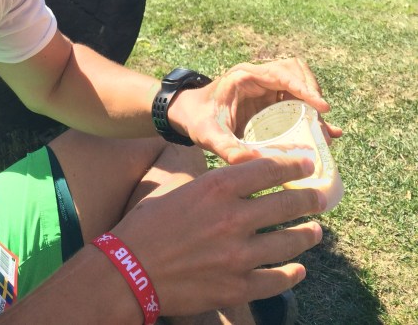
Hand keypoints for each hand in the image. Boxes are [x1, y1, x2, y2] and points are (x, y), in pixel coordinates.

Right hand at [113, 155, 324, 315]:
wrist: (129, 270)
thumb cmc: (148, 225)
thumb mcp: (180, 190)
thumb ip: (213, 187)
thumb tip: (237, 183)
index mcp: (217, 188)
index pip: (267, 169)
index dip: (293, 164)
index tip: (309, 163)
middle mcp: (233, 218)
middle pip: (286, 203)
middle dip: (309, 199)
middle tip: (321, 198)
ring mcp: (239, 256)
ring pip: (289, 242)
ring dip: (306, 236)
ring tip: (315, 232)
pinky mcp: (237, 288)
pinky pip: (276, 280)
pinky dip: (291, 274)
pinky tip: (297, 269)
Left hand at [169, 58, 341, 162]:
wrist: (188, 115)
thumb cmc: (197, 120)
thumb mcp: (208, 135)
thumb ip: (226, 148)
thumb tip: (250, 164)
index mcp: (245, 76)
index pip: (282, 73)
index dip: (304, 87)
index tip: (321, 107)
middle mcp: (259, 77)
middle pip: (296, 73)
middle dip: (312, 95)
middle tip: (321, 124)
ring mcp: (266, 87)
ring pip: (300, 85)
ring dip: (314, 106)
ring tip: (325, 133)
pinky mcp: (270, 100)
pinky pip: (296, 100)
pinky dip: (311, 114)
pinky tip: (327, 134)